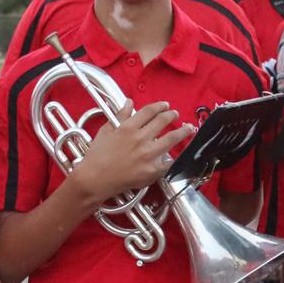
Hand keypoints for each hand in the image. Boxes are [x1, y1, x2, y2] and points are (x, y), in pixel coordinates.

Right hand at [67, 101, 195, 202]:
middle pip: (162, 121)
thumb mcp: (105, 131)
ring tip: (188, 128)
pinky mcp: (152, 170)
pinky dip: (175, 158)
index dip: (159, 106)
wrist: (95, 180)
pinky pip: (169, 162)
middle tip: (176, 114)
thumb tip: (129, 102)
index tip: (165, 105)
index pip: (149, 111)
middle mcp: (140, 138)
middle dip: (172, 115)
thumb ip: (120, 116)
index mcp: (128, 127)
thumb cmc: (96, 156)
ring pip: (171, 138)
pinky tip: (180, 154)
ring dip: (183, 131)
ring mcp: (148, 154)